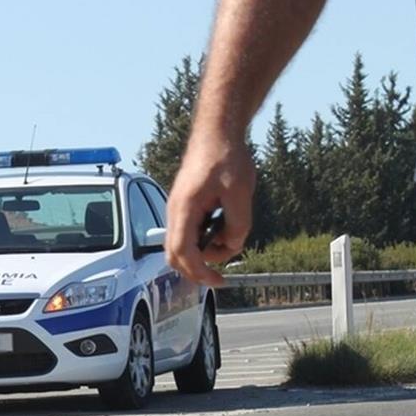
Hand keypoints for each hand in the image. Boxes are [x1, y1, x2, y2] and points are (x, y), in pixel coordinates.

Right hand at [165, 133, 255, 285]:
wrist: (217, 133)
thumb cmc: (226, 157)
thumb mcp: (240, 193)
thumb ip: (238, 224)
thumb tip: (233, 245)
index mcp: (185, 208)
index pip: (184, 253)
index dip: (200, 272)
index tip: (218, 281)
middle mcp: (175, 212)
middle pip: (175, 256)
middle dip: (197, 268)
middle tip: (220, 275)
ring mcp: (177, 209)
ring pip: (182, 246)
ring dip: (205, 252)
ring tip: (229, 236)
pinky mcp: (184, 207)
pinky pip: (188, 233)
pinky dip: (204, 240)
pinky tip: (223, 226)